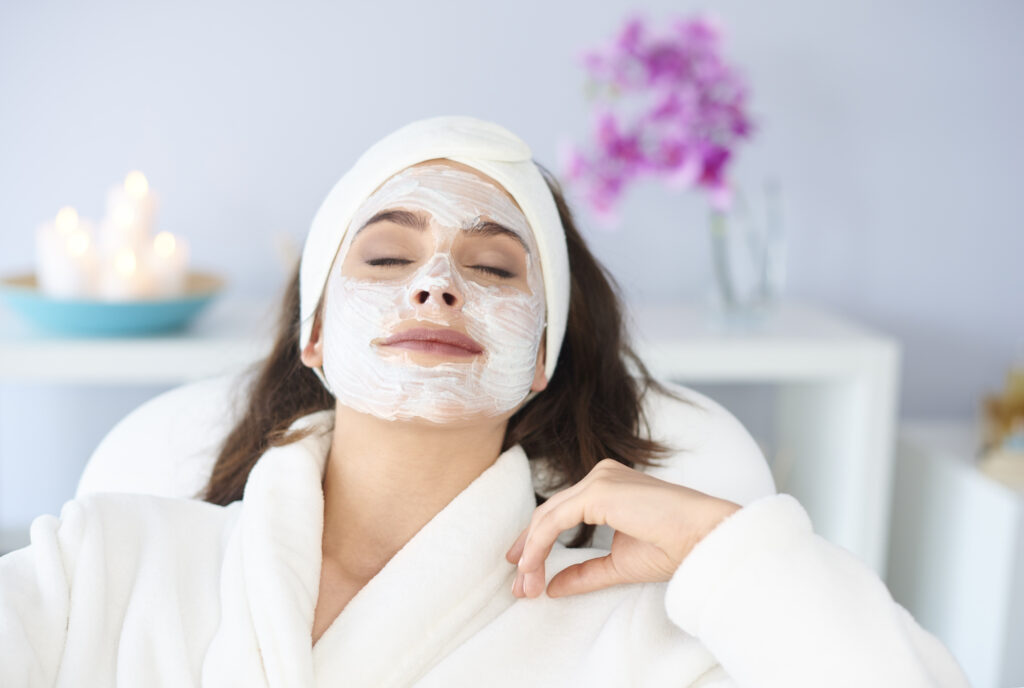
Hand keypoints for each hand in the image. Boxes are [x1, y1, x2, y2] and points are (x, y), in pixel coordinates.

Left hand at [505, 458, 741, 598]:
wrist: (704, 538)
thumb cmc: (673, 548)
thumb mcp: (618, 564)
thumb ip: (585, 572)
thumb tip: (552, 586)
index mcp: (607, 486)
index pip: (560, 512)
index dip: (537, 542)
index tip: (524, 570)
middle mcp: (600, 476)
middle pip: (548, 513)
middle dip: (528, 551)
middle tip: (518, 585)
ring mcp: (599, 479)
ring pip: (547, 516)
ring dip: (531, 553)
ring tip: (525, 586)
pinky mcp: (598, 490)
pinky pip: (554, 520)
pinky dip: (538, 546)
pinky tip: (531, 568)